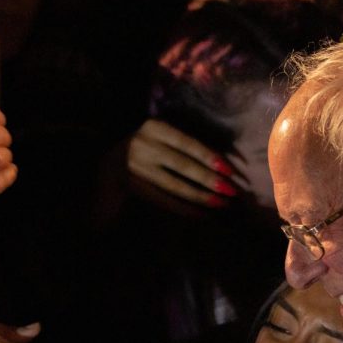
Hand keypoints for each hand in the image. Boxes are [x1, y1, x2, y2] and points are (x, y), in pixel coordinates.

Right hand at [127, 119, 244, 206]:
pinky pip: (165, 201)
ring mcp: (137, 168)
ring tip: (222, 204)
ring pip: (175, 185)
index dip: (210, 157)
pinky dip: (185, 209)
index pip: (188, 143)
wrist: (110, 163)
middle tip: (232, 191)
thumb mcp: (163, 136)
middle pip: (183, 165)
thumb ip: (186, 144)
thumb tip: (223, 162)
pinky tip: (203, 215)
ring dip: (201, 196)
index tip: (230, 170)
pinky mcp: (134, 187)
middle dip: (209, 180)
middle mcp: (144, 145)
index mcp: (154, 127)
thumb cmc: (149, 146)